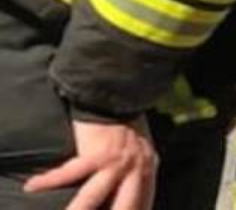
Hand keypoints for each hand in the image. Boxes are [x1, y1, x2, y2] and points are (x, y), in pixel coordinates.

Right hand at [25, 117, 157, 209]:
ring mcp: (116, 161)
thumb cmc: (123, 118)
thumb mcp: (140, 147)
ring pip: (93, 197)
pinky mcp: (96, 152)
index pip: (143, 201)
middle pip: (125, 206)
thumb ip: (137, 169)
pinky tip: (33, 186)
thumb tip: (129, 189)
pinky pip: (69, 173)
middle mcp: (136, 166)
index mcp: (148, 165)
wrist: (116, 90)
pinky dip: (49, 180)